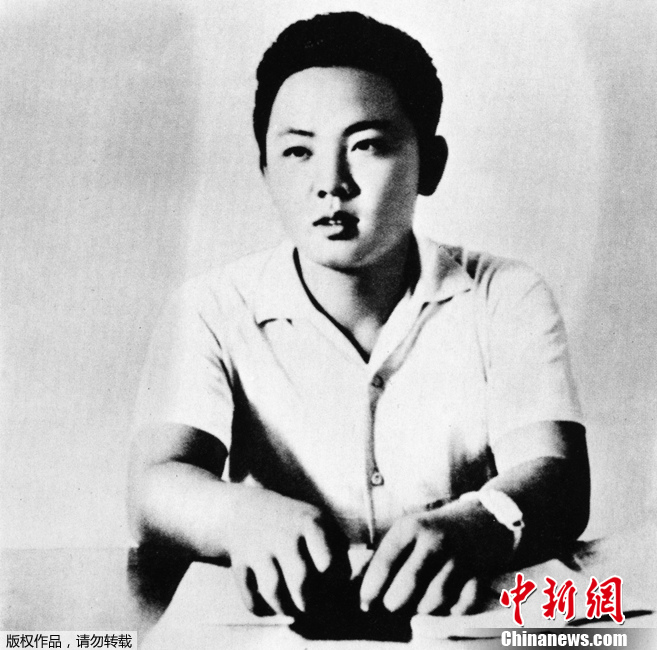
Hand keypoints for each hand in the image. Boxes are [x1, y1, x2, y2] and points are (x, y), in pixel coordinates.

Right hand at [225, 488, 349, 615]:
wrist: (245, 507)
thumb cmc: (292, 520)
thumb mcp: (317, 520)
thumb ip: (337, 546)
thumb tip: (347, 581)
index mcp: (310, 522)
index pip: (329, 562)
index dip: (334, 581)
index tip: (332, 584)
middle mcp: (283, 534)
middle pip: (301, 581)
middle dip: (309, 603)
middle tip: (311, 606)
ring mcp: (259, 548)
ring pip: (273, 592)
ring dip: (286, 609)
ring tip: (293, 611)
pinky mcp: (239, 562)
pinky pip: (250, 597)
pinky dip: (260, 609)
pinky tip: (269, 607)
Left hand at [359, 499, 511, 614]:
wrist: (486, 519)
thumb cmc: (437, 528)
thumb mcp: (411, 528)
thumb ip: (389, 553)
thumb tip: (359, 582)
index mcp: (412, 527)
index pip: (385, 561)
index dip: (371, 587)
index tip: (365, 603)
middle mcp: (434, 541)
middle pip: (408, 585)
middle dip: (394, 602)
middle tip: (391, 605)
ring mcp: (458, 558)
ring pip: (433, 601)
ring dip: (422, 609)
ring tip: (417, 604)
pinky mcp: (479, 574)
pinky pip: (459, 607)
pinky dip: (450, 612)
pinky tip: (444, 605)